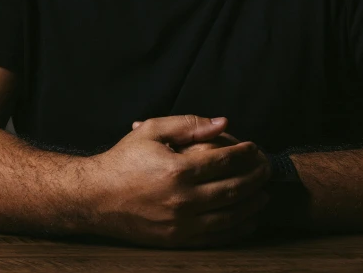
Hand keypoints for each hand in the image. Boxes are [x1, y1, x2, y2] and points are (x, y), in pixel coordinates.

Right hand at [131, 118, 271, 240]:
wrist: (96, 197)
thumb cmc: (124, 159)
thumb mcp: (152, 130)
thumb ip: (189, 124)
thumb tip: (223, 122)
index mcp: (178, 170)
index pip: (225, 161)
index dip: (245, 153)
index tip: (255, 147)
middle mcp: (183, 199)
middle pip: (234, 189)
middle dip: (256, 177)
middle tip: (267, 168)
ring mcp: (181, 223)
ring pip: (230, 216)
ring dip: (252, 205)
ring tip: (264, 193)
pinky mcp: (178, 240)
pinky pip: (217, 237)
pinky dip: (237, 229)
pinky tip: (248, 220)